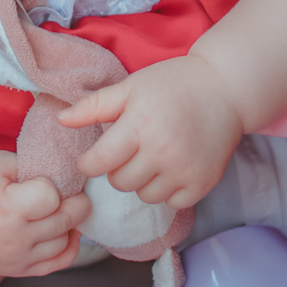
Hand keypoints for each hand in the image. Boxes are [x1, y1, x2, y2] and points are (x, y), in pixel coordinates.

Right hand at [0, 152, 91, 279]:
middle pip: (66, 219)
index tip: (43, 179)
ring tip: (61, 208)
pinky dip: (68, 247)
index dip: (53, 184)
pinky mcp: (17, 270)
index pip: (53, 196)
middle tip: (71, 189)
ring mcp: (17, 258)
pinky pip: (57, 264)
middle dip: (75, 200)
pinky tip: (67, 231)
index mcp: (9, 208)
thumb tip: (67, 175)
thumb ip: (35, 166)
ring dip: (70, 224)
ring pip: (65, 241)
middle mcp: (15, 238)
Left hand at [58, 58, 242, 208]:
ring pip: (143, 195)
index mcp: (140, 125)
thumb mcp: (131, 87)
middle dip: (117, 169)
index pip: (98, 162)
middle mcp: (162, 152)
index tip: (94, 157)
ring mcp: (184, 171)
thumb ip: (94, 106)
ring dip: (141, 181)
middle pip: (119, 182)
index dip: (88, 163)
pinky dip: (166, 190)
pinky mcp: (202, 184)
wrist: (225, 89)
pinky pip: (171, 202)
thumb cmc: (173, 84)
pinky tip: (171, 167)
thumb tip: (61, 121)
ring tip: (152, 157)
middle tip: (130, 149)